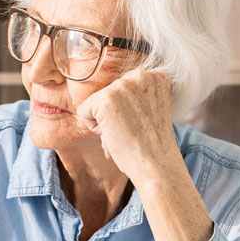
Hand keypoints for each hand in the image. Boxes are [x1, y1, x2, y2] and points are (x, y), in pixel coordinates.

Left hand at [75, 68, 177, 186]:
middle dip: (113, 116)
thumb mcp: (149, 110)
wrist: (156, 165)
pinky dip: (94, 128)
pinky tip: (115, 135)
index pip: (122, 89)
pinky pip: (84, 112)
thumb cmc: (152, 145)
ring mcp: (122, 85)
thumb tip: (104, 97)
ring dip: (105, 122)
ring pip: (95, 103)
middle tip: (132, 132)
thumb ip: (132, 98)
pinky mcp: (105, 99)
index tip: (140, 124)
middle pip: (107, 94)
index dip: (125, 111)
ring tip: (125, 134)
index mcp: (154, 76)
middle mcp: (140, 75)